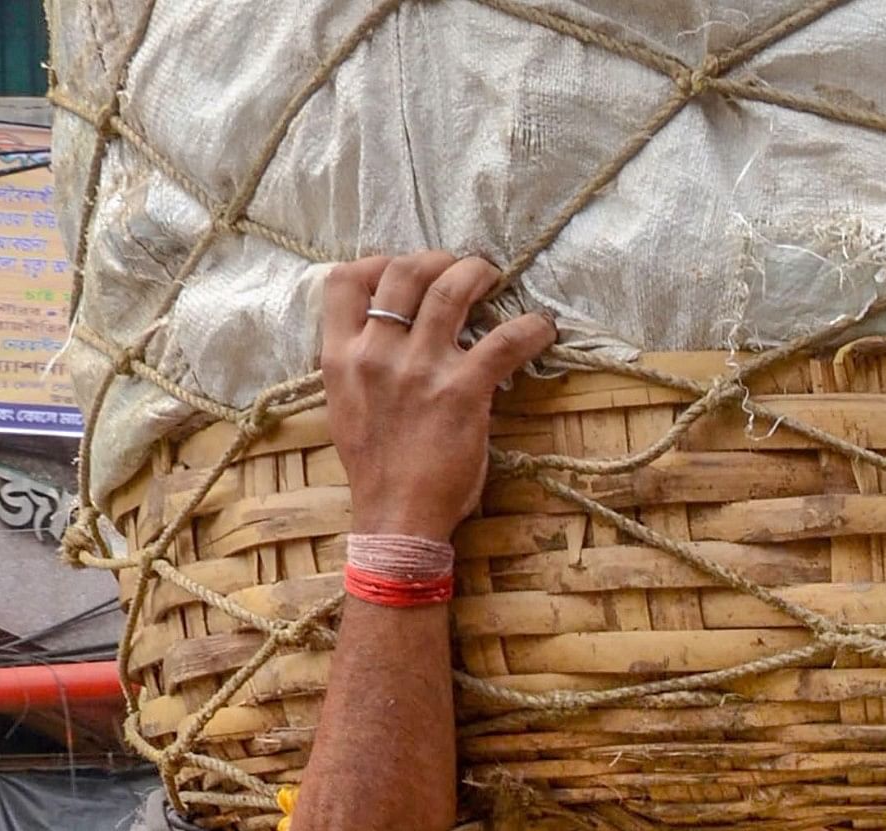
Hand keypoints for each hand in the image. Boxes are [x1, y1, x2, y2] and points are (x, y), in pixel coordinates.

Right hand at [320, 251, 555, 539]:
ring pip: (449, 290)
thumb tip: (386, 332)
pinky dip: (531, 327)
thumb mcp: (346, 407)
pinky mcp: (463, 389)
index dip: (377, 262)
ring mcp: (420, 368)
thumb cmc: (376, 468)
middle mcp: (376, 354)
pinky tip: (544, 327)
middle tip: (460, 269)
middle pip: (403, 272)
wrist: (396, 516)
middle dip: (437, 259)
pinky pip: (504, 340)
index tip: (402, 269)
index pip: (343, 282)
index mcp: (341, 358)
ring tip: (493, 277)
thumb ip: (360, 365)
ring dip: (477, 273)